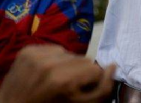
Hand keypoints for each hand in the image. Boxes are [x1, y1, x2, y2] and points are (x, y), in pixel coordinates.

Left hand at [0, 45, 115, 102]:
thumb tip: (113, 66)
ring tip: (54, 80)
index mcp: (64, 81)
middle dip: (79, 72)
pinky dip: (52, 59)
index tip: (80, 92)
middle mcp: (49, 64)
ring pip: (69, 53)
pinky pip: (53, 49)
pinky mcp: (27, 50)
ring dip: (66, 65)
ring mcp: (35, 55)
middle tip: (66, 87)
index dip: (91, 82)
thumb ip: (103, 90)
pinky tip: (44, 73)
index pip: (95, 69)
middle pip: (83, 59)